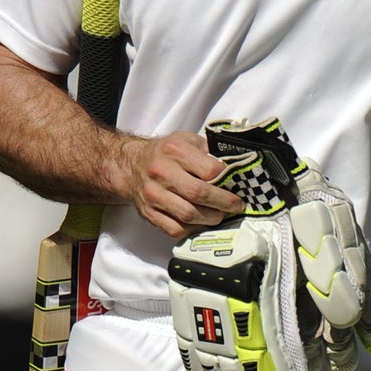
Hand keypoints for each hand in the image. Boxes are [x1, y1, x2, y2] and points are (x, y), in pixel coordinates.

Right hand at [125, 130, 244, 237]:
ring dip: (211, 218)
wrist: (132, 165)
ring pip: (188, 215)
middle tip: (236, 206)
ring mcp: (153, 195)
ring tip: (221, 215)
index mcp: (174, 150)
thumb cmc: (165, 153)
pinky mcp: (149, 213)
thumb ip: (210, 151)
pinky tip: (202, 223)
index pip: (209, 170)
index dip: (227, 180)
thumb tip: (235, 166)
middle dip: (224, 203)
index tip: (238, 186)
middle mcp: (162, 172)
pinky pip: (175, 229)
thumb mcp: (187, 140)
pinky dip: (193, 229)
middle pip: (199, 194)